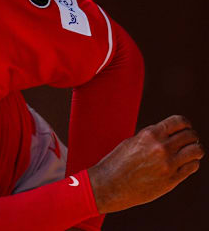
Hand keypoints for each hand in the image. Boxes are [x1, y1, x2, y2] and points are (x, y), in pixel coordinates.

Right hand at [87, 115, 203, 213]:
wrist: (109, 186)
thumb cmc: (117, 163)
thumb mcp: (132, 142)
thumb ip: (152, 137)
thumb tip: (170, 134)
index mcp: (149, 135)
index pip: (179, 121)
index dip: (185, 124)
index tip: (185, 129)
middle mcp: (161, 147)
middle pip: (191, 135)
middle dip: (191, 137)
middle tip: (187, 142)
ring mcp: (168, 164)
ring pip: (197, 151)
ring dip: (194, 150)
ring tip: (188, 153)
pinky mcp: (172, 179)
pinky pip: (193, 166)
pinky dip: (191, 164)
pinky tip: (183, 165)